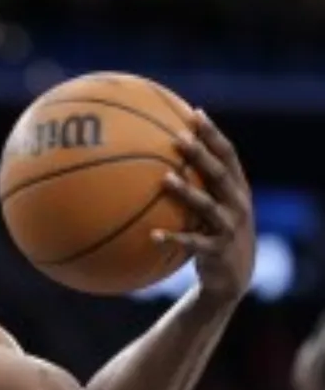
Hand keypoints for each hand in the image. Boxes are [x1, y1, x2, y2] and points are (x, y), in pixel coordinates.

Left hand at [154, 110, 254, 303]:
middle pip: (219, 173)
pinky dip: (173, 239)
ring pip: (208, 206)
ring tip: (164, 178)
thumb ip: (194, 183)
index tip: (195, 113)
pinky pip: (192, 244)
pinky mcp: (218, 250)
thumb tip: (151, 158)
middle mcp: (237, 203)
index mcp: (236, 188)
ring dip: (186, 191)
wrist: (233, 276)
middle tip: (178, 138)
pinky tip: (151, 235)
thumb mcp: (211, 206)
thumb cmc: (213, 232)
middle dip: (201, 155)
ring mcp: (229, 227)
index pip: (228, 154)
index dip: (213, 134)